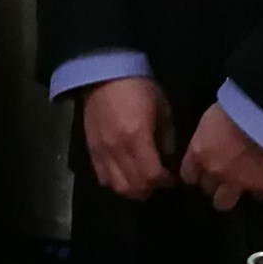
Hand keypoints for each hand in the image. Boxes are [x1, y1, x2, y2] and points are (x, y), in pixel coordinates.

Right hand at [79, 76, 179, 201]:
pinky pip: (102, 177)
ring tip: (141, 180)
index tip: (171, 177)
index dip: (164, 182)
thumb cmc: (138, 87)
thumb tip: (168, 158)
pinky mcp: (91, 150)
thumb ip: (167, 137)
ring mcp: (101, 151)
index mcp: (137, 137)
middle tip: (158, 181)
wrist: (103, 74)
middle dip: (150, 188)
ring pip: (116, 187)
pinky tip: (124, 173)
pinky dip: (115, 182)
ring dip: (132, 189)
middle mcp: (117, 149)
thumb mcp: (162, 109)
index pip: (151, 175)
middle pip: (134, 187)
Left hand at [180, 104, 262, 214]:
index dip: (196, 173)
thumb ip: (206, 138)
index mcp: (199, 152)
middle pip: (207, 189)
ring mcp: (237, 182)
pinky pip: (257, 196)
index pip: (188, 174)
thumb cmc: (238, 105)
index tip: (201, 171)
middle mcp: (214, 171)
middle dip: (214, 183)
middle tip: (224, 174)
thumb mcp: (212, 118)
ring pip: (224, 203)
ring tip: (239, 185)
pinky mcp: (262, 187)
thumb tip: (208, 143)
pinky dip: (259, 190)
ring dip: (230, 194)